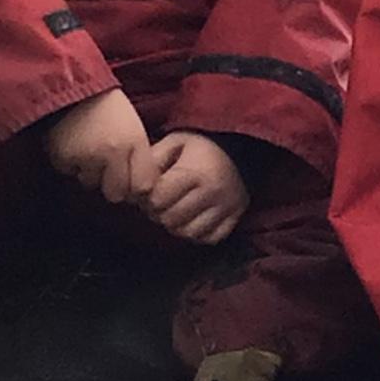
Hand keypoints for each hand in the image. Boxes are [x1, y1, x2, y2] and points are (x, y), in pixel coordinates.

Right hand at [42, 88, 156, 205]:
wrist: (72, 84)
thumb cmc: (108, 107)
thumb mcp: (134, 128)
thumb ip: (141, 160)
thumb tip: (141, 193)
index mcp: (134, 142)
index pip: (142, 187)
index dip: (136, 187)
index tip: (131, 179)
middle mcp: (113, 152)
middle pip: (116, 194)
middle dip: (112, 185)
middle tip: (107, 165)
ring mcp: (86, 156)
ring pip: (91, 184)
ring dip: (90, 172)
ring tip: (89, 147)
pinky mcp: (63, 157)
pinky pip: (70, 173)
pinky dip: (71, 164)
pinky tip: (74, 144)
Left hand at [142, 130, 249, 245]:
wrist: (244, 147)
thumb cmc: (203, 145)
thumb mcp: (176, 141)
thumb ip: (154, 158)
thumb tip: (135, 183)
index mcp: (194, 172)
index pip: (158, 198)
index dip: (147, 198)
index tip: (148, 192)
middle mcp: (212, 192)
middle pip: (171, 219)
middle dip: (158, 214)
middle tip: (159, 204)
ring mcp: (226, 207)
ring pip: (189, 233)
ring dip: (176, 226)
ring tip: (174, 212)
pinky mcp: (236, 217)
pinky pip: (210, 239)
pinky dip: (197, 234)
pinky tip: (192, 220)